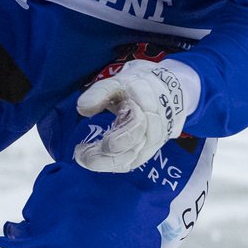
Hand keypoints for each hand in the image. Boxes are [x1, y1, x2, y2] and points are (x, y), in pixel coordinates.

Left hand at [73, 60, 188, 172]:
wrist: (166, 94)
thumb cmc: (138, 88)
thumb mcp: (119, 82)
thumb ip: (100, 92)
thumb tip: (82, 108)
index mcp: (148, 108)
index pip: (136, 127)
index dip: (117, 139)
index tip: (95, 144)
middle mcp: (154, 128)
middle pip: (132, 149)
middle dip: (106, 157)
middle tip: (81, 155)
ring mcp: (153, 142)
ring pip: (131, 159)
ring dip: (106, 163)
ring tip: (84, 158)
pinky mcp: (148, 151)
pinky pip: (131, 163)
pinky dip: (113, 165)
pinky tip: (98, 163)